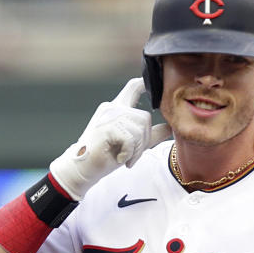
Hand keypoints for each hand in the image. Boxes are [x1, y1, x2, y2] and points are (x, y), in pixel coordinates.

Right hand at [49, 77, 171, 200]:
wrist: (83, 168)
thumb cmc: (107, 154)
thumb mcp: (134, 143)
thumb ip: (150, 134)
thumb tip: (170, 127)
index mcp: (118, 107)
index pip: (134, 87)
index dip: (147, 84)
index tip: (157, 87)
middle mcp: (113, 107)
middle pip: (145, 117)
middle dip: (143, 140)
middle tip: (131, 155)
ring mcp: (108, 115)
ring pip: (139, 129)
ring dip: (136, 149)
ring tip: (124, 157)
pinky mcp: (107, 127)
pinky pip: (131, 139)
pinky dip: (128, 153)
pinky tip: (118, 158)